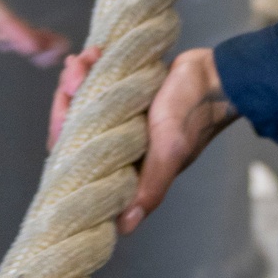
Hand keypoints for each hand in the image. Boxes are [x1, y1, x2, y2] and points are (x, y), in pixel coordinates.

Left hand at [48, 45, 237, 231]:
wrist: (216, 74)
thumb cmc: (194, 113)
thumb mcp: (171, 151)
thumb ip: (150, 187)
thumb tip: (124, 226)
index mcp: (123, 164)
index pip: (75, 156)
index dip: (61, 130)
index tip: (64, 103)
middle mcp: (117, 142)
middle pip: (72, 124)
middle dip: (68, 96)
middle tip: (75, 73)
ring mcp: (120, 115)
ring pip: (82, 98)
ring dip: (78, 76)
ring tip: (86, 57)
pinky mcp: (125, 91)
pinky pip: (97, 79)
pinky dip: (91, 65)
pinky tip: (95, 51)